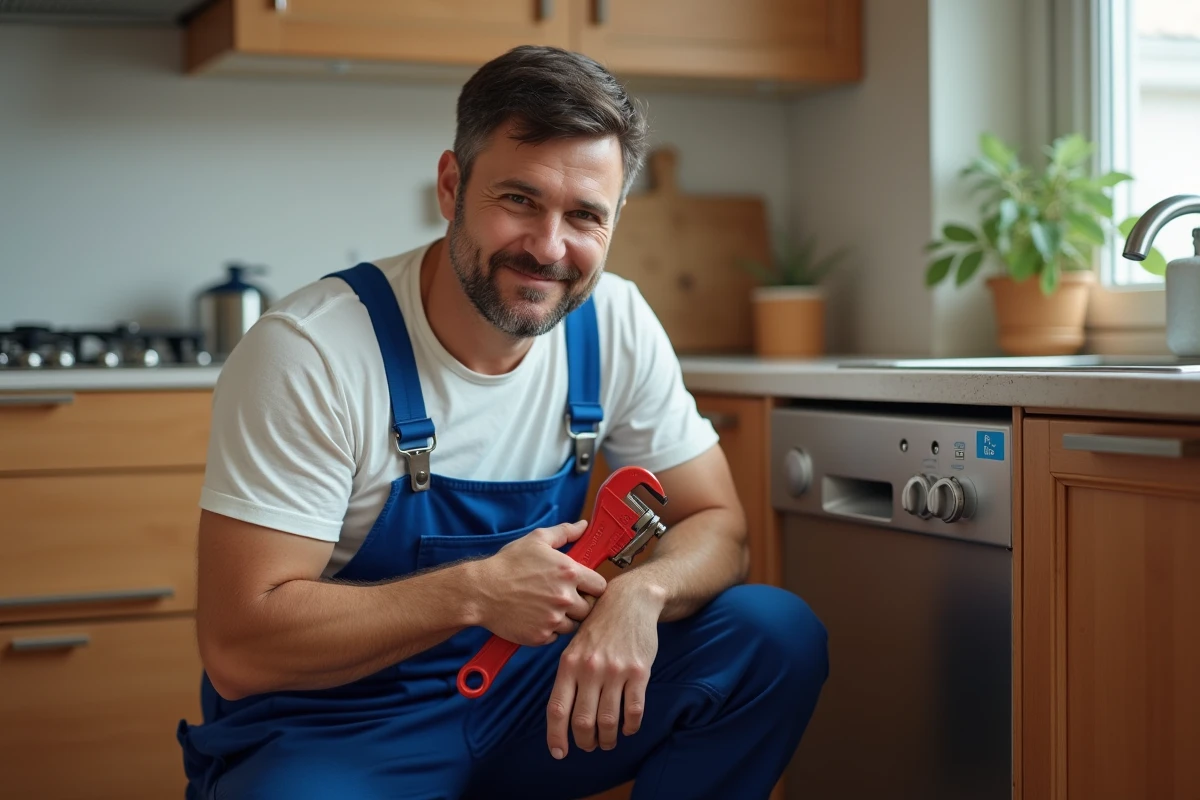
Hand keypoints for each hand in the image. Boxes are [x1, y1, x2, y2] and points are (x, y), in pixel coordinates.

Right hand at [473, 520, 606, 646]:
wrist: (481, 591)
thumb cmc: (508, 564)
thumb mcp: (536, 540)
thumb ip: (564, 532)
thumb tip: (583, 526)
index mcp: (569, 572)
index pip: (600, 587)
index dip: (592, 586)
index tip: (582, 586)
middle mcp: (565, 597)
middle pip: (589, 608)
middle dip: (579, 604)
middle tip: (562, 597)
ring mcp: (553, 619)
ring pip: (573, 625)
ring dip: (564, 618)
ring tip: (546, 607)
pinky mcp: (541, 636)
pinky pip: (555, 637)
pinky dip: (548, 630)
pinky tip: (535, 617)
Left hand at [546, 577, 665, 759]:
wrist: (630, 601)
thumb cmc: (599, 627)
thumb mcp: (574, 646)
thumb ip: (568, 677)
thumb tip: (562, 715)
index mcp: (568, 664)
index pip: (557, 709)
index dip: (556, 736)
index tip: (559, 753)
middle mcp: (589, 669)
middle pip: (583, 721)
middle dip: (585, 742)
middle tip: (589, 746)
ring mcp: (615, 671)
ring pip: (608, 721)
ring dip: (608, 739)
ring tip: (608, 741)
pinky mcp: (638, 671)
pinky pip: (634, 710)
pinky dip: (631, 726)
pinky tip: (629, 728)